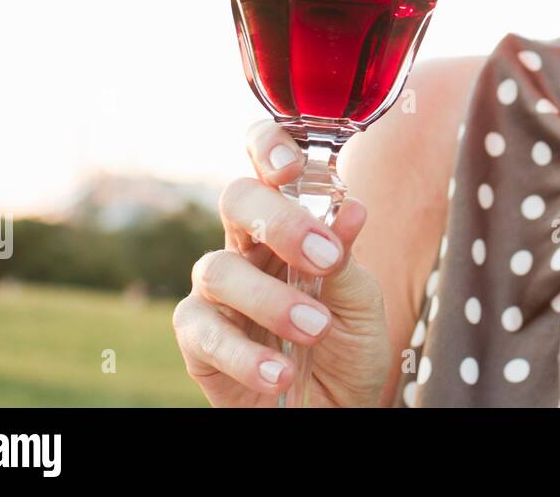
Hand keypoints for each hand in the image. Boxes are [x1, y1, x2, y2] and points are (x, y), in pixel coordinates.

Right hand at [173, 121, 391, 406]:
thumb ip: (346, 256)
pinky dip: (246, 355)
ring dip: (272, 300)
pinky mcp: (197, 342)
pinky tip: (280, 373)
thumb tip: (351, 207)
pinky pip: (204, 334)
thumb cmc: (348, 347)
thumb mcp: (361, 300)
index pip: (264, 167)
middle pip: (235, 201)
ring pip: (218, 269)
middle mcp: (245, 248)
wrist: (339, 411)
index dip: (267, 149)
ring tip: (315, 329)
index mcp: (287, 225)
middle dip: (279, 222)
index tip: (291, 167)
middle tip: (322, 258)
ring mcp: (216, 293)